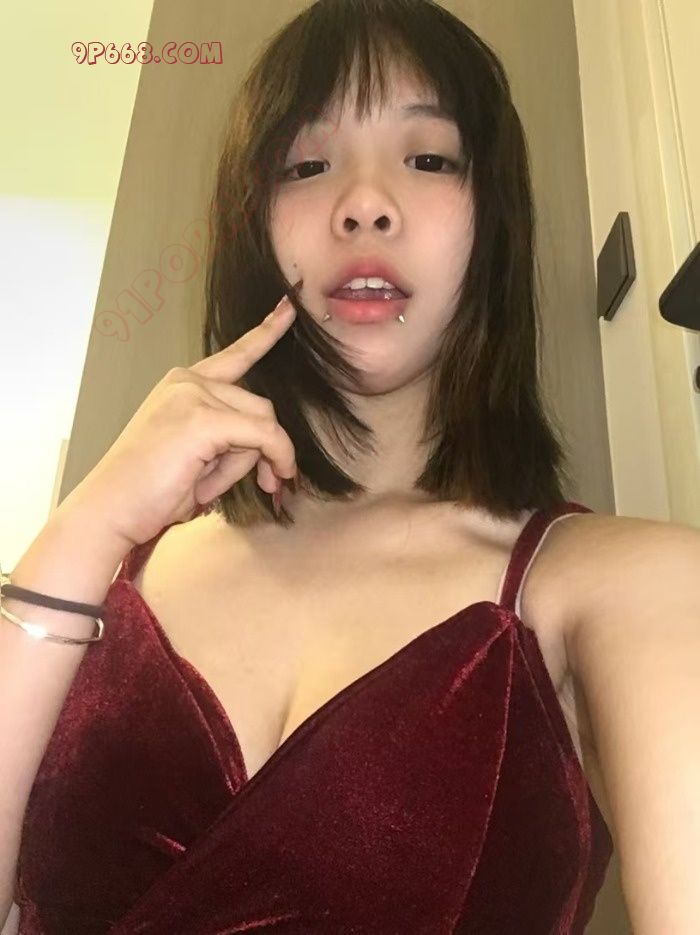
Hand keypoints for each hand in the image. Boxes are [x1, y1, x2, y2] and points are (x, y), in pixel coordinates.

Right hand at [73, 289, 299, 547]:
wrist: (111, 510)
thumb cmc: (150, 493)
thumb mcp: (198, 458)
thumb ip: (232, 441)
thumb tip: (274, 452)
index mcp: (183, 385)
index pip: (236, 355)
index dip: (266, 332)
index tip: (287, 307)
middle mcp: (187, 381)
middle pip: (258, 405)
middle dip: (265, 448)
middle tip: (265, 484)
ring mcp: (193, 396)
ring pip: (262, 422)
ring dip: (256, 462)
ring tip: (217, 489)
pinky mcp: (202, 419)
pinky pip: (264, 434)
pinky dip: (276, 456)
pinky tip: (272, 477)